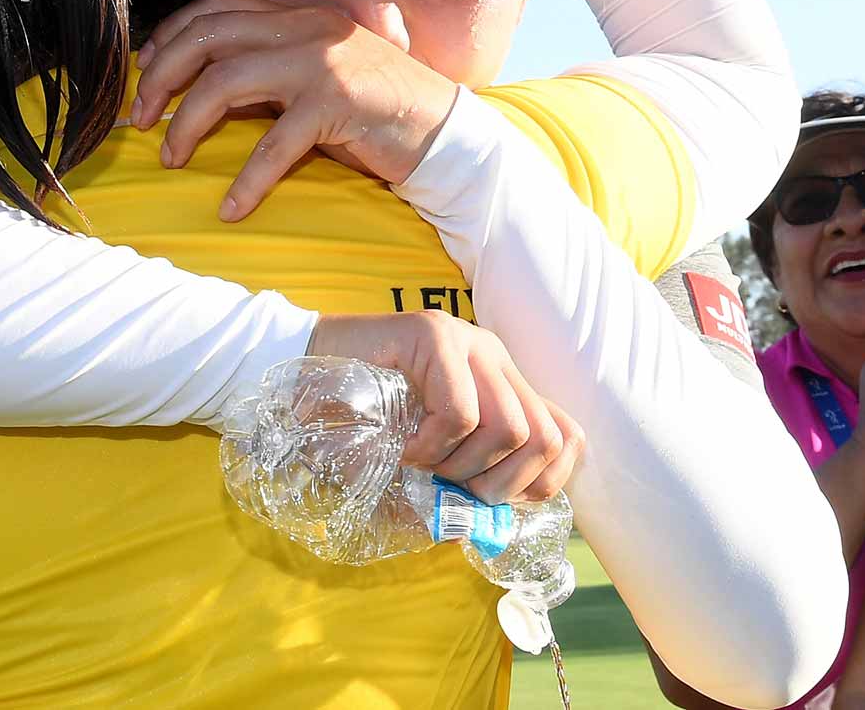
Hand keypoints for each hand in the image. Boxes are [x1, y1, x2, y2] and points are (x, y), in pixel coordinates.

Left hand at [132, 0, 458, 220]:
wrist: (449, 133)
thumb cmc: (380, 113)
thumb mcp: (322, 79)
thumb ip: (275, 72)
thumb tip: (210, 90)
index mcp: (301, 17)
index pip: (218, 6)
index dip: (172, 34)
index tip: (146, 69)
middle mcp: (307, 28)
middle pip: (208, 36)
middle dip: (162, 75)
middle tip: (140, 117)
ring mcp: (322, 62)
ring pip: (226, 81)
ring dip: (187, 122)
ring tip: (171, 156)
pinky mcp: (338, 103)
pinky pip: (274, 144)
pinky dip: (247, 180)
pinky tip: (232, 207)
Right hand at [309, 310, 583, 503]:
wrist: (298, 376)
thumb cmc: (358, 426)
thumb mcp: (422, 462)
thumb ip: (461, 485)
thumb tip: (489, 528)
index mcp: (503, 385)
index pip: (566, 436)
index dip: (539, 483)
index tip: (488, 500)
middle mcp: (496, 358)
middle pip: (544, 438)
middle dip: (498, 485)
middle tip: (448, 488)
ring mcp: (469, 342)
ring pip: (511, 428)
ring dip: (462, 467)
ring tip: (420, 464)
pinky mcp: (435, 335)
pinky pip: (462, 413)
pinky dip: (433, 448)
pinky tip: (404, 449)